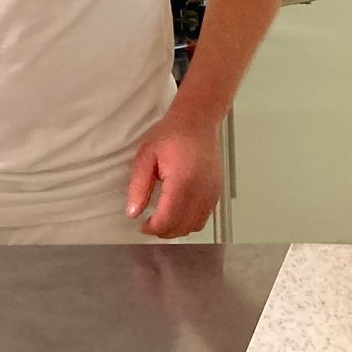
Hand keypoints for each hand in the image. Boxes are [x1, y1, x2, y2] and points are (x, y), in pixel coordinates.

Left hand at [126, 112, 222, 238]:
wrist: (198, 120)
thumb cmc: (171, 134)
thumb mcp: (146, 157)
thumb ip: (138, 187)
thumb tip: (133, 212)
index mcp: (181, 182)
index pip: (167, 219)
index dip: (152, 228)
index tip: (142, 225)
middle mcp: (201, 190)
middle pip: (182, 227)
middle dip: (164, 231)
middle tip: (150, 224)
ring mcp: (212, 192)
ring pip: (195, 225)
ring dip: (178, 228)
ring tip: (164, 219)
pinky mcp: (217, 191)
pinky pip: (205, 216)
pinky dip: (191, 221)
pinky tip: (179, 212)